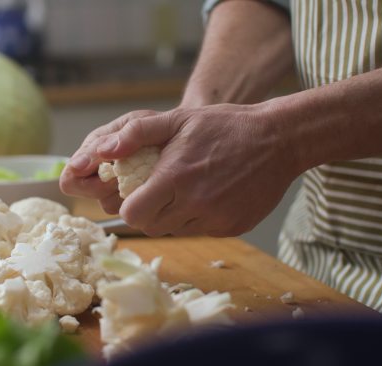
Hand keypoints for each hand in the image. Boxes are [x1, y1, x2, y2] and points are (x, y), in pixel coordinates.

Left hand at [63, 102, 300, 236]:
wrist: (280, 139)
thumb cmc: (225, 125)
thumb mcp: (178, 119)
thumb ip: (136, 134)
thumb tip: (102, 151)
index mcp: (175, 178)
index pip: (132, 215)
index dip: (130, 205)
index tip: (137, 192)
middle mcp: (194, 204)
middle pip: (151, 227)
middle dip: (149, 211)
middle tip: (160, 190)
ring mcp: (215, 219)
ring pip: (175, 230)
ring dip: (173, 215)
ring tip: (186, 188)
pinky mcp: (232, 228)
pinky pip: (202, 231)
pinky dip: (199, 218)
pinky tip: (210, 194)